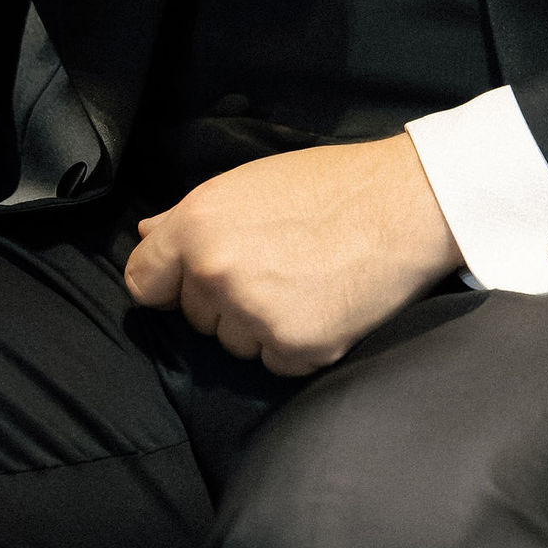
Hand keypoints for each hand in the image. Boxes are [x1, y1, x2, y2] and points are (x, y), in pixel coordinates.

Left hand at [123, 136, 463, 375]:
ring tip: (302, 282)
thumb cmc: (328, 185)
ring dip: (258, 325)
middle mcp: (216, 272)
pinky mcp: (296, 348)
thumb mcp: (248, 184)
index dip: (166, 282)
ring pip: (233, 344)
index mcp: (197, 226)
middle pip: (193, 315)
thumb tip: (147, 236)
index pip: (143, 281)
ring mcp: (255, 314)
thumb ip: (190, 217)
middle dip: (223, 299)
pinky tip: (321, 305)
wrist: (404, 204)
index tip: (187, 282)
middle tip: (273, 265)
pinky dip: (294, 344)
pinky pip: (274, 362)